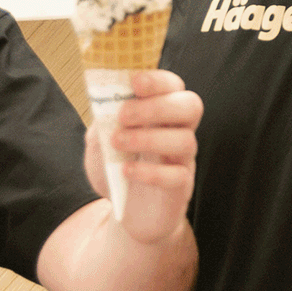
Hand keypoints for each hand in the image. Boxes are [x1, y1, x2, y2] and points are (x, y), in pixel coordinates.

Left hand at [84, 70, 199, 244]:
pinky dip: (150, 172)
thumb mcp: (100, 139)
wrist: (125, 211)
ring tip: (118, 143)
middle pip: (191, 106)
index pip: (173, 86)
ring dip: (148, 138)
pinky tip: (126, 171)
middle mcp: (179, 131)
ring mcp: (183, 160)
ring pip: (186, 141)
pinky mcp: (180, 188)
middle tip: (124, 115)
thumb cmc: (116, 167)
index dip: (158, 80)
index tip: (134, 82)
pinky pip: (177, 176)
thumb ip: (103, 120)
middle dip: (157, 106)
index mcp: (162, 112)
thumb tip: (104, 101)